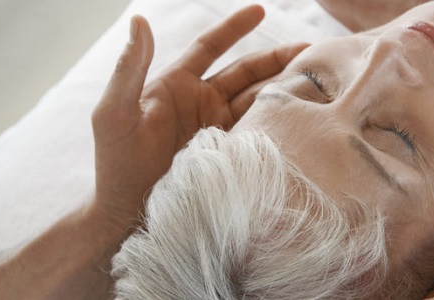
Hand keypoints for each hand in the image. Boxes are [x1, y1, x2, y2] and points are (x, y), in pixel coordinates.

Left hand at [91, 5, 307, 225]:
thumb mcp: (115, 114)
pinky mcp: (231, 154)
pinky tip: (304, 117)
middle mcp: (202, 102)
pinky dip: (282, 122)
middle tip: (313, 51)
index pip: (212, 46)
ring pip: (260, 100)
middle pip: (247, 72)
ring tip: (319, 82)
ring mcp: (219, 129)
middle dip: (278, 58)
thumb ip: (129, 68)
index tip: (260, 9)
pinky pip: (261, 132)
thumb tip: (138, 20)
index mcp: (176, 85)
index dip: (235, 27)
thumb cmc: (115, 165)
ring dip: (286, 89)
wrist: (129, 217)